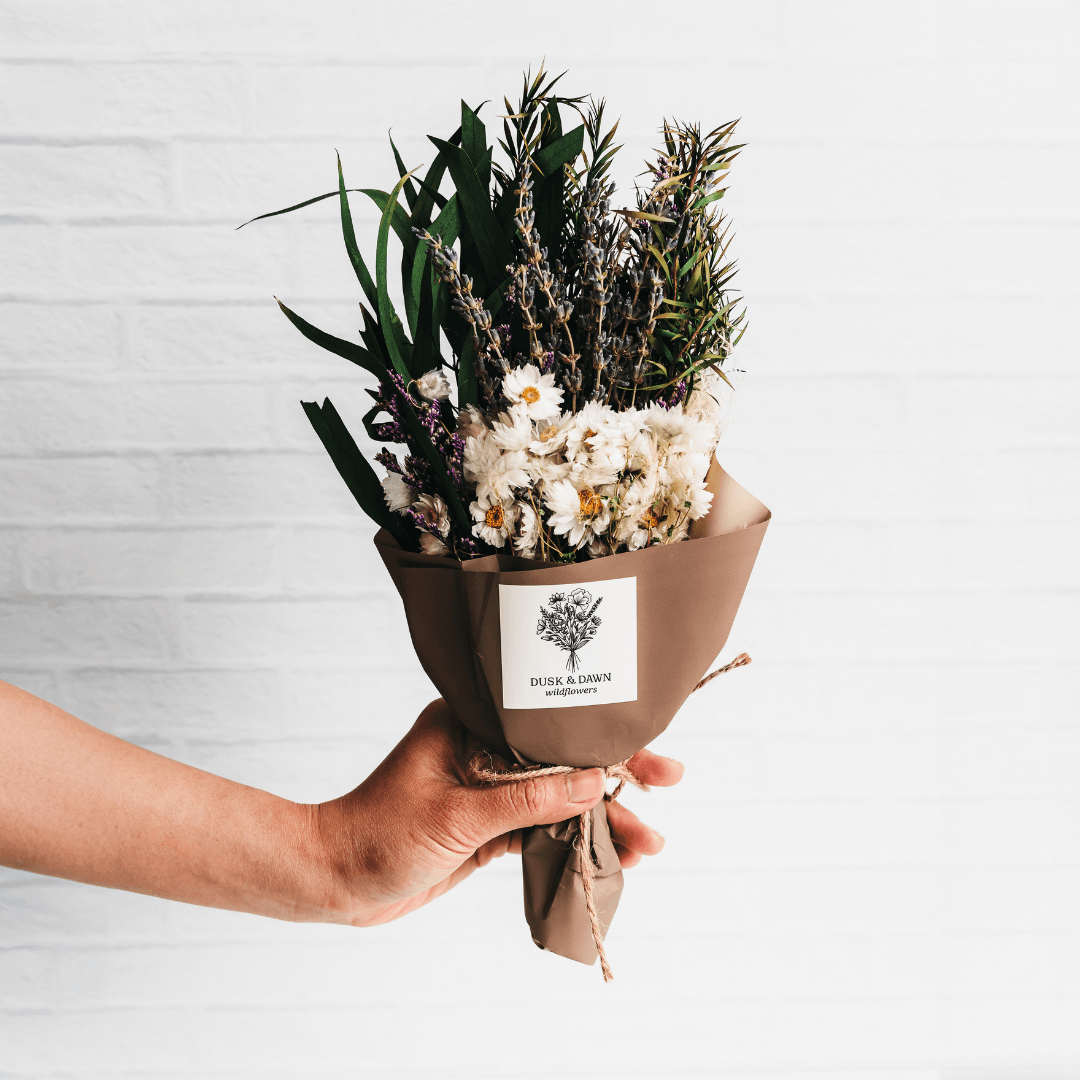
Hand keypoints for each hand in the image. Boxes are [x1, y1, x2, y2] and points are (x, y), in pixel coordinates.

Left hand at [313, 698, 683, 926]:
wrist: (333, 881)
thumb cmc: (377, 835)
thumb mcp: (456, 817)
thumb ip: (526, 801)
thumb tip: (593, 784)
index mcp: (469, 723)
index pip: (549, 724)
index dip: (602, 736)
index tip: (647, 751)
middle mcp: (483, 749)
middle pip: (563, 757)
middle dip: (615, 777)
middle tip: (668, 785)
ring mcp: (489, 788)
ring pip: (560, 797)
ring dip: (602, 818)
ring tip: (648, 844)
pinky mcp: (490, 826)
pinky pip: (543, 828)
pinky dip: (575, 841)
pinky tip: (611, 854)